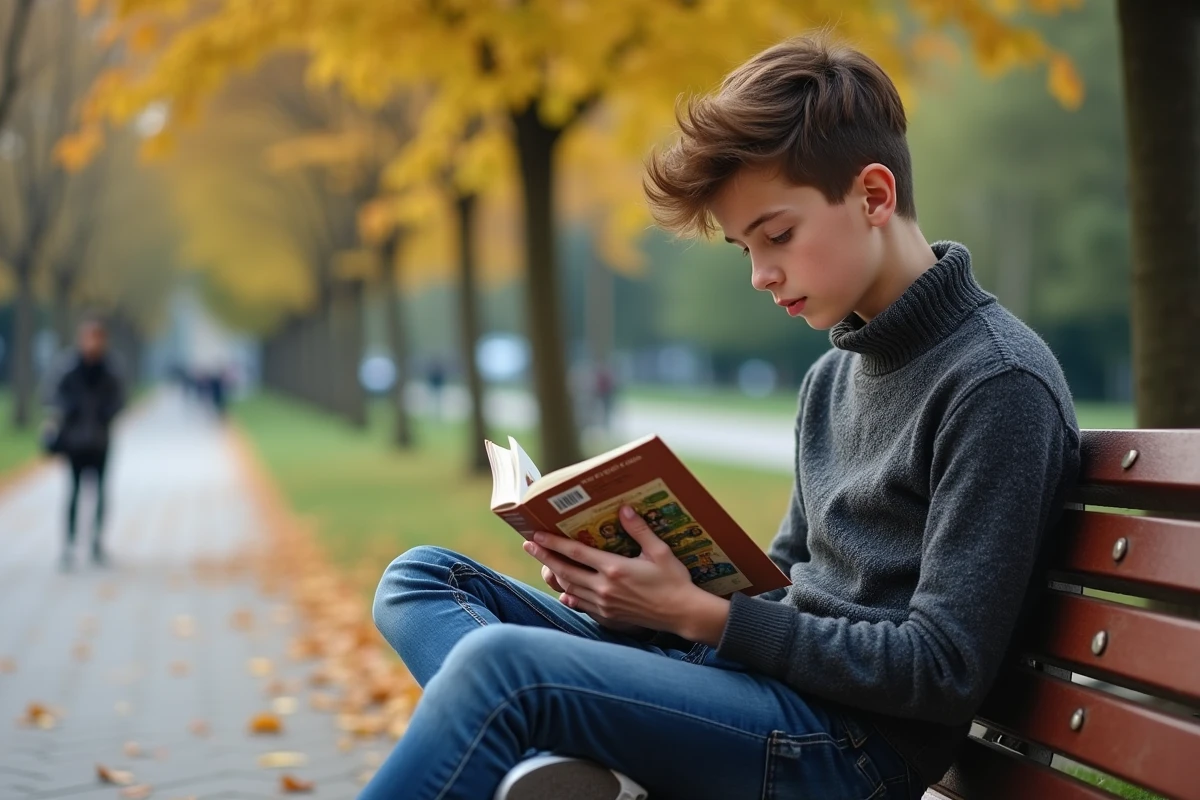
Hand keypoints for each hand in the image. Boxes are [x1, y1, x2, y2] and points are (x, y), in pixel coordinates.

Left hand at [522, 505, 730, 642]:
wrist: (682, 614)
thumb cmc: (674, 580)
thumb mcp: (659, 551)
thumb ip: (639, 530)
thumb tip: (623, 509)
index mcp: (614, 569)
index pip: (575, 553)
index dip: (553, 543)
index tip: (536, 535)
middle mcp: (604, 587)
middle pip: (565, 571)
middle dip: (545, 557)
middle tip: (529, 545)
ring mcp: (604, 604)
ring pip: (570, 588)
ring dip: (555, 575)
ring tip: (545, 563)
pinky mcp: (609, 616)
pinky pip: (582, 605)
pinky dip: (570, 596)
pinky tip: (565, 592)